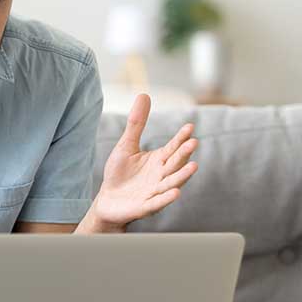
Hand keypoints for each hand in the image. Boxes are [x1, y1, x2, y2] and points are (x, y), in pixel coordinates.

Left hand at [91, 93, 198, 228]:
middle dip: (184, 154)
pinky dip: (166, 198)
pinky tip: (176, 192)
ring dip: (183, 176)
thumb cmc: (119, 173)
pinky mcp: (145, 206)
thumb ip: (136, 123)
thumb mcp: (126, 145)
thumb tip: (144, 94)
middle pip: (175, 163)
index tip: (190, 127)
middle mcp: (161, 176)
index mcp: (158, 160)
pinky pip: (158, 202)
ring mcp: (155, 192)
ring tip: (193, 166)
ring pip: (172, 183)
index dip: (181, 138)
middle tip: (193, 142)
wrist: (107, 200)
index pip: (173, 147)